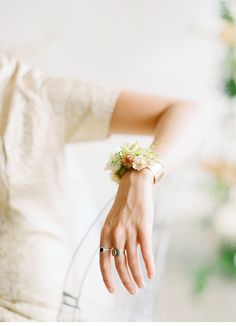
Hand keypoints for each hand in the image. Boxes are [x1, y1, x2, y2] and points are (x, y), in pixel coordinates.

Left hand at [99, 168, 154, 294]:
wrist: (134, 187)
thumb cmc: (123, 205)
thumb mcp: (112, 222)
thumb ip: (112, 239)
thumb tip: (116, 259)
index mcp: (105, 233)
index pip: (103, 262)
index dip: (107, 278)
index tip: (112, 290)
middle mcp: (115, 234)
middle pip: (119, 265)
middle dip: (126, 281)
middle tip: (132, 290)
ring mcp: (129, 231)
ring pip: (132, 261)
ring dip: (137, 276)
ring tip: (142, 285)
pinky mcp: (143, 229)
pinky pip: (146, 252)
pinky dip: (149, 266)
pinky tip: (152, 274)